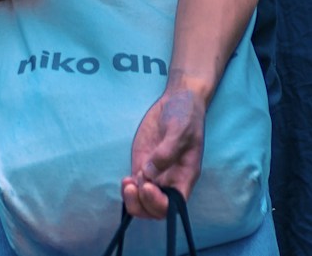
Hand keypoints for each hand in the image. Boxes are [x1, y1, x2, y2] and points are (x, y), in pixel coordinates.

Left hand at [121, 87, 206, 220]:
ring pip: (142, 202)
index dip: (159, 203)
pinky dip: (128, 189)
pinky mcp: (143, 166)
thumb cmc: (186, 115)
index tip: (147, 186)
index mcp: (185, 177)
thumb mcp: (180, 129)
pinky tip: (125, 180)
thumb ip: (167, 151)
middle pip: (156, 210)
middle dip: (142, 204)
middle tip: (133, 185)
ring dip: (132, 199)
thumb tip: (149, 173)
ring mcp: (156, 175)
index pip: (174, 205)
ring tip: (127, 182)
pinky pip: (134, 188)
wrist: (178, 101)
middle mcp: (171, 180)